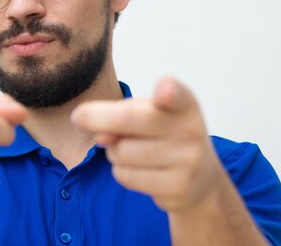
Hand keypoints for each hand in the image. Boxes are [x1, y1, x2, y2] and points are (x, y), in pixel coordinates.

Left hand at [71, 77, 223, 211]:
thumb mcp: (150, 115)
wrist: (201, 179)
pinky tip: (140, 168)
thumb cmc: (166, 135)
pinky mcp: (177, 189)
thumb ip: (123, 116)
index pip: (177, 95)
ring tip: (133, 149)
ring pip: (120, 152)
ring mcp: (187, 162)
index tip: (164, 91)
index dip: (169, 92)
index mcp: (184, 104)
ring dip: (114, 151)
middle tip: (78, 117)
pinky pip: (126, 176)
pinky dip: (121, 171)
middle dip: (96, 118)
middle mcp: (190, 131)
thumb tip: (100, 137)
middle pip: (128, 121)